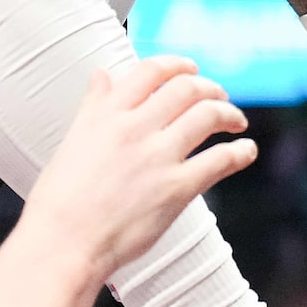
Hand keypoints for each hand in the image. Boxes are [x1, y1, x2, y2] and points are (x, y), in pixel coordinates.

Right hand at [21, 57, 254, 282]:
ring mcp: (157, 156)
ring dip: (229, 114)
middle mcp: (134, 128)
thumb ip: (93, 104)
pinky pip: (220, 160)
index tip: (189, 68)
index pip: (150, 71)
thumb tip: (102, 76)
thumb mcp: (74, 138)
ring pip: (207, 116)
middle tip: (218, 95)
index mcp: (107, 114)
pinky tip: (245, 151)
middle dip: (209, 88)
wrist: (63, 242)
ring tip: (235, 120)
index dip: (177, 65)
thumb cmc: (61, 200)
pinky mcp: (176, 188)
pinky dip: (240, 152)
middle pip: (186, 88)